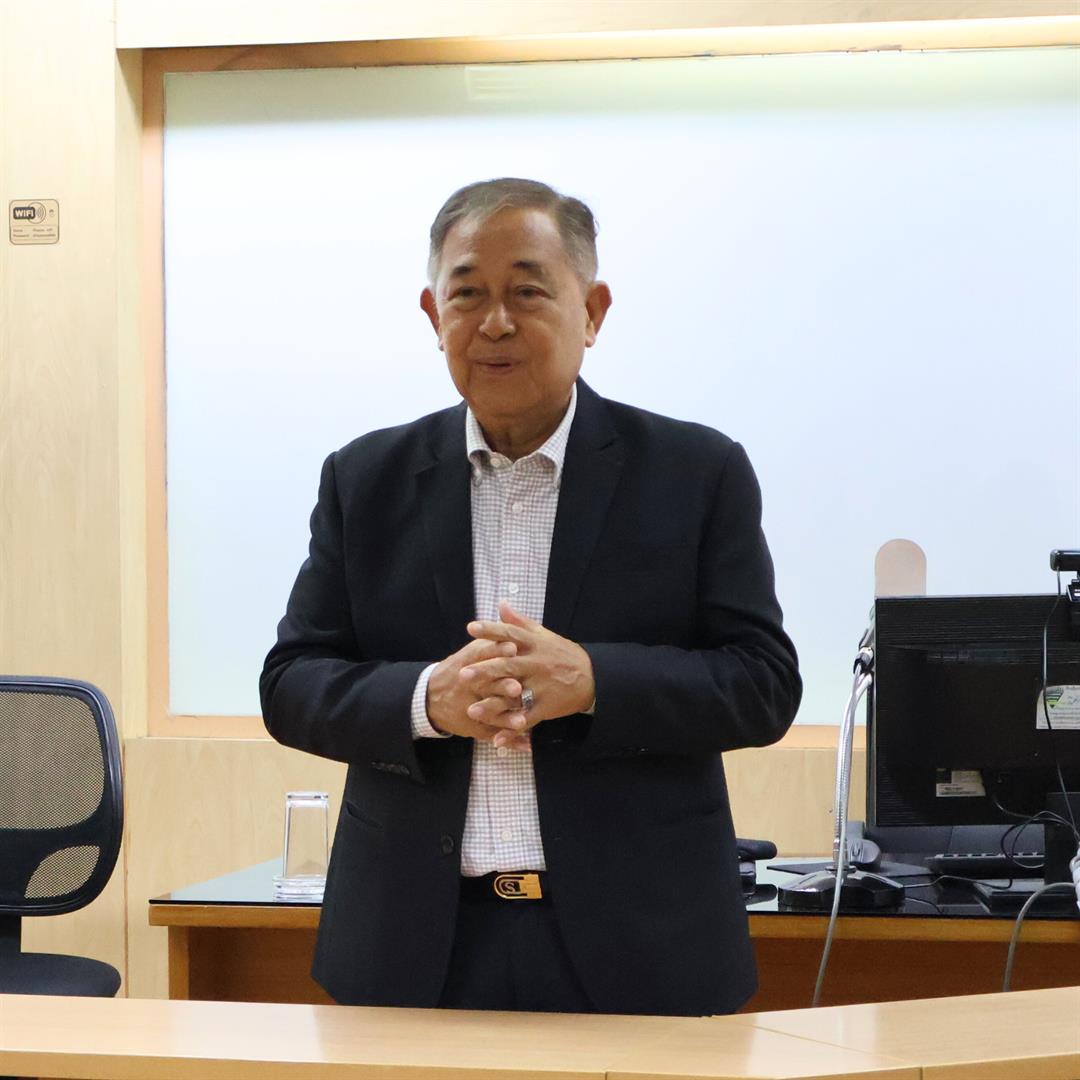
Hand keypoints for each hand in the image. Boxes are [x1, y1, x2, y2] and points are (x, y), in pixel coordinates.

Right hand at [426, 637, 523, 743]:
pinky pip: (492, 733)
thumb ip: (489, 638)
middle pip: (487, 686)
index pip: (482, 655)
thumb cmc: (459, 669)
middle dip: (502, 687)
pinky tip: (525, 743)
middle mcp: (469, 686)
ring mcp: (471, 707)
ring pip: (490, 713)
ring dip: (506, 718)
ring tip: (522, 722)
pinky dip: (509, 739)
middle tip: (517, 687)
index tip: (512, 647)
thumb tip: (507, 611)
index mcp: (468, 664)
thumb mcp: (469, 652)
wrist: (430, 697)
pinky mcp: (474, 726)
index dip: (497, 651)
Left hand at [461, 601, 594, 747]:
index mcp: (534, 644)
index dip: (491, 630)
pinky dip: (512, 729)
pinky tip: (497, 738)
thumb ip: (520, 621)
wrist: (592, 677)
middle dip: (485, 670)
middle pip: (508, 665)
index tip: (471, 628)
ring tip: (472, 711)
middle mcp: (536, 663)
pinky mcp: (547, 706)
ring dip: (493, 705)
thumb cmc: (562, 654)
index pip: (510, 634)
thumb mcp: (543, 635)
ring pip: (514, 695)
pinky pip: (527, 718)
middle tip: (463, 674)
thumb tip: (501, 604)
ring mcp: (542, 686)